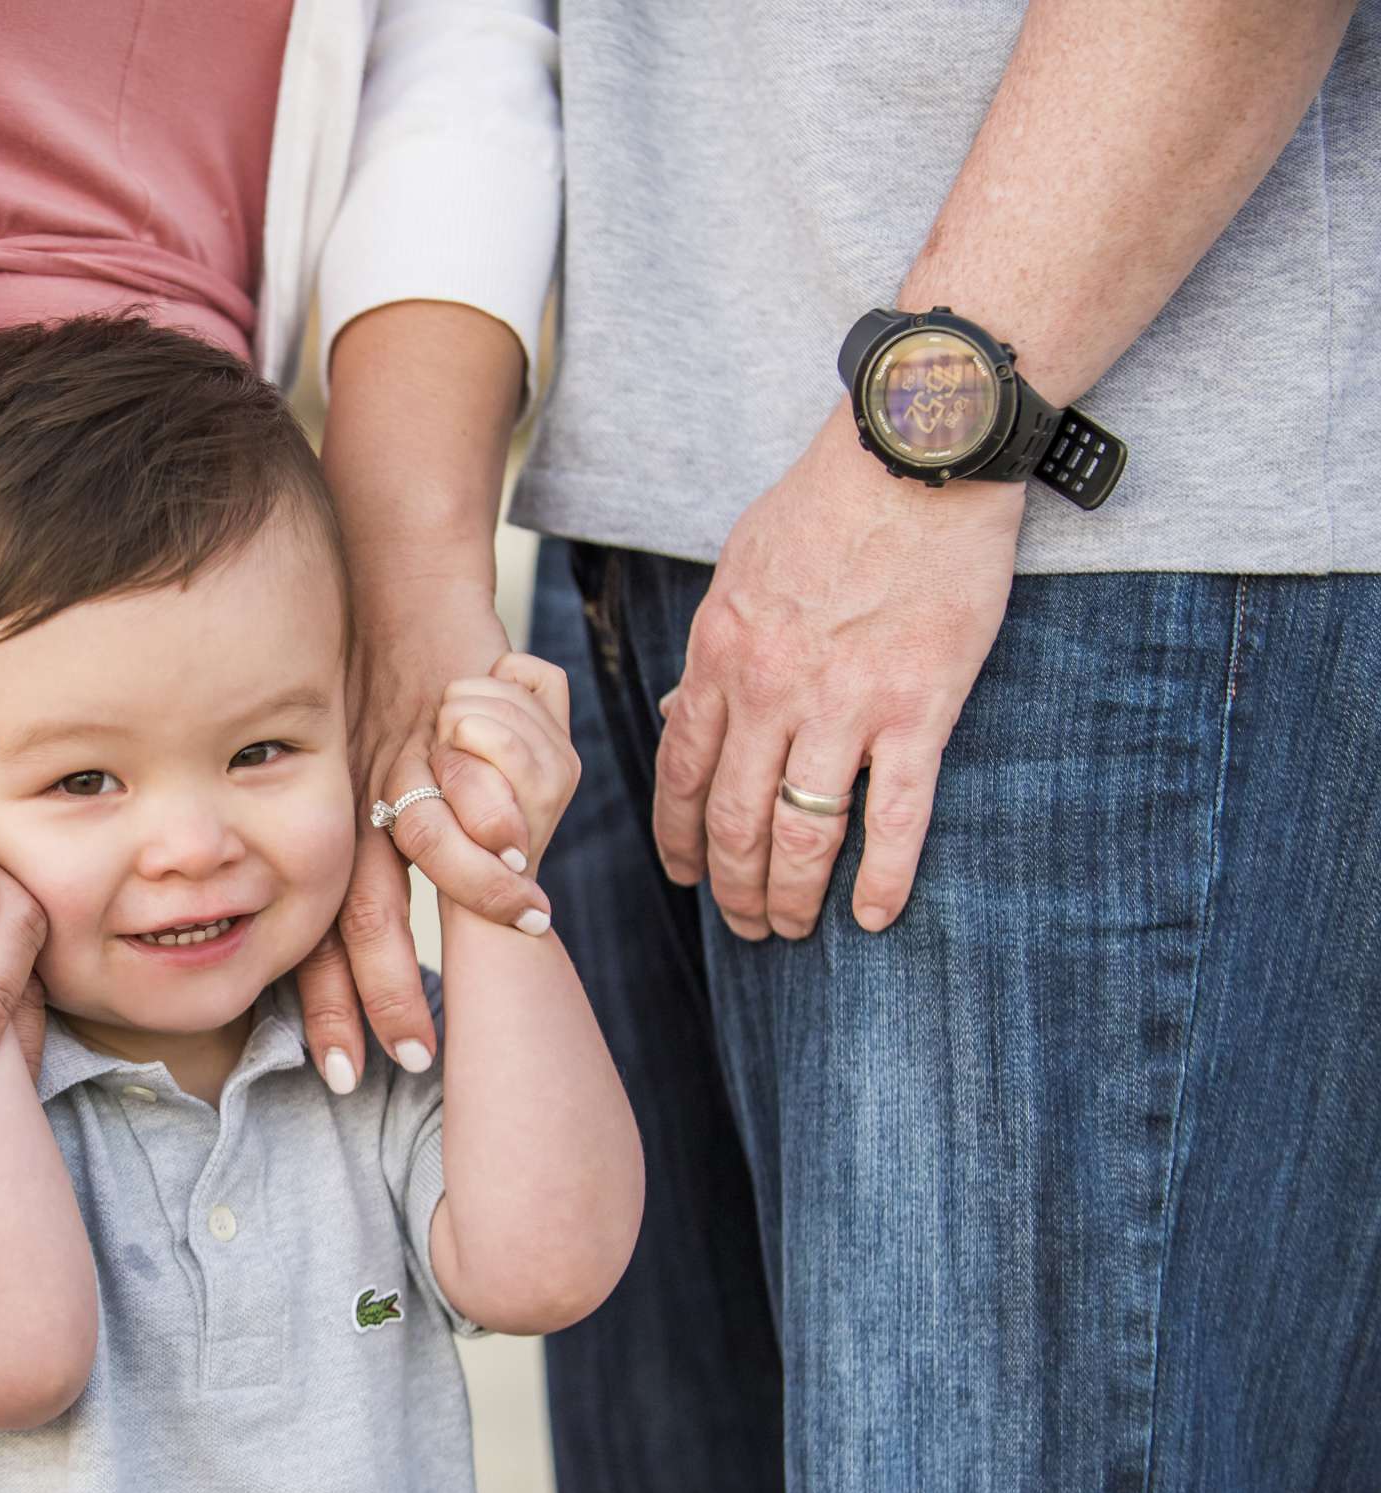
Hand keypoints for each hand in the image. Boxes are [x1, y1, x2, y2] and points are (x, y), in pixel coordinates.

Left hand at [295, 608, 551, 1094]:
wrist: (398, 585)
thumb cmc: (388, 692)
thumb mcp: (366, 772)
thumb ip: (391, 842)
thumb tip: (425, 926)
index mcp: (333, 831)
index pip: (320, 935)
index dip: (330, 1005)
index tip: (342, 1074)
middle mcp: (355, 808)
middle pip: (358, 915)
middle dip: (378, 995)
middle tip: (400, 1063)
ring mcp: (399, 769)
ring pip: (422, 857)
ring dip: (469, 906)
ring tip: (525, 933)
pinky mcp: (437, 725)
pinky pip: (469, 786)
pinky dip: (500, 827)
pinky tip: (528, 872)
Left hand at [654, 405, 1021, 938]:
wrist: (916, 456)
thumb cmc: (828, 505)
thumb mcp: (740, 570)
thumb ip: (716, 647)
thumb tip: (688, 708)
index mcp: (720, 656)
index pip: (681, 773)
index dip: (678, 839)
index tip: (682, 877)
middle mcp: (769, 691)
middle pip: (734, 821)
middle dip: (732, 887)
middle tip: (744, 926)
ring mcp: (845, 705)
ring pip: (802, 833)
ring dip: (794, 895)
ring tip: (793, 929)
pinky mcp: (920, 708)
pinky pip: (895, 816)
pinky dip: (884, 878)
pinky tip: (874, 917)